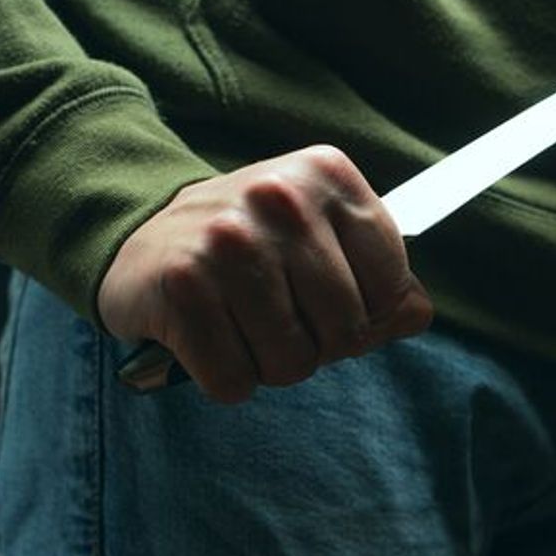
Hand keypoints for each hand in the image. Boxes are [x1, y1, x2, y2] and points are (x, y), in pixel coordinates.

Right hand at [98, 144, 432, 403]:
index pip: (392, 288)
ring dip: (267, 365)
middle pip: (346, 332)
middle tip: (277, 318)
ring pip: (292, 364)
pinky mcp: (182, 287)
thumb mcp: (321, 235)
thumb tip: (414, 315)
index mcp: (327, 175)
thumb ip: (380, 277)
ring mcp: (228, 240)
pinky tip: (208, 338)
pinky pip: (234, 380)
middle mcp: (280, 198)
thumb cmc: (247, 245)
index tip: (326, 301)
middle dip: (317, 346)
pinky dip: (224, 378)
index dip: (365, 315)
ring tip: (241, 326)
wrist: (140, 236)